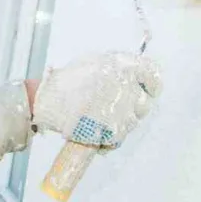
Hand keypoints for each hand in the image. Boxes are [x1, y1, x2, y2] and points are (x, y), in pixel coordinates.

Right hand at [31, 52, 161, 148]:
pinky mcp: (115, 132)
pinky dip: (109, 138)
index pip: (152, 74)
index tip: (147, 89)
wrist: (48, 102)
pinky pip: (119, 137)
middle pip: (144, 102)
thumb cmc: (66, 81)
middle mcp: (128, 88)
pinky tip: (96, 133)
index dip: (151, 84)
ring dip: (120, 122)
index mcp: (123, 67)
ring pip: (132, 121)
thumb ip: (115, 68)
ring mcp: (123, 112)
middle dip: (133, 107)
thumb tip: (129, 76)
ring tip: (100, 121)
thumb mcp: (92, 63)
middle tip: (116, 107)